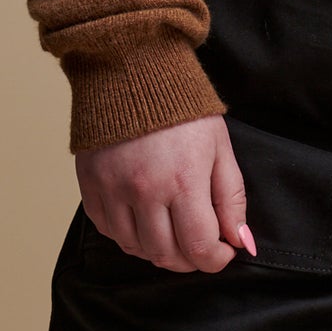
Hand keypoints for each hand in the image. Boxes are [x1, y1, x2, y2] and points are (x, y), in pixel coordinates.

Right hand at [75, 113, 257, 272]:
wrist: (135, 71)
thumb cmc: (183, 108)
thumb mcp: (219, 146)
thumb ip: (231, 197)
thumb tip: (240, 241)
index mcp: (183, 180)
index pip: (199, 247)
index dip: (215, 259)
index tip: (223, 251)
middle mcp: (145, 191)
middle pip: (165, 254)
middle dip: (188, 259)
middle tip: (199, 244)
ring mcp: (114, 190)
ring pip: (135, 248)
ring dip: (158, 250)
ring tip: (172, 231)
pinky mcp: (91, 186)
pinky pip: (108, 231)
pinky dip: (127, 234)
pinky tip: (142, 219)